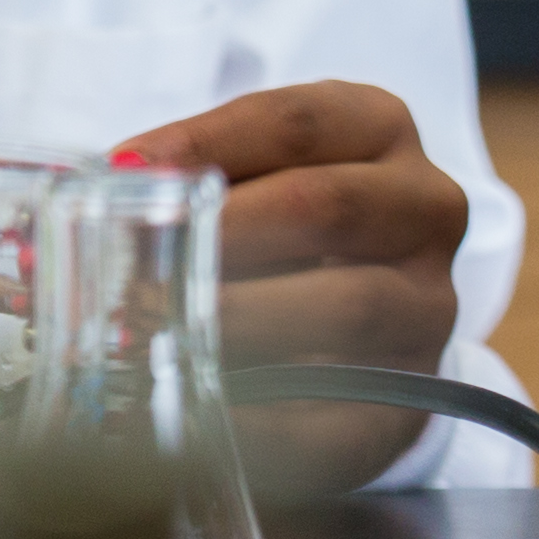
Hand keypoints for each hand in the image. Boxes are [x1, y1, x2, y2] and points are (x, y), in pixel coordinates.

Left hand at [116, 81, 476, 498]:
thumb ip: (189, 175)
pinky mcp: (409, 401)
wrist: (352, 336)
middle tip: (138, 274)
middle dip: (220, 238)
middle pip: (327, 205)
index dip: (202, 145)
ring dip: (238, 325)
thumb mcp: (249, 179)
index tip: (120, 178)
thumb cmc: (279, 240)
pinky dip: (259, 417)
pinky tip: (193, 415)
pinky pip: (338, 411)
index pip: (296, 122)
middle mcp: (425, 209)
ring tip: (157, 342)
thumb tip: (110, 183)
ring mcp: (427, 307)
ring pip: (346, 305)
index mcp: (380, 131)